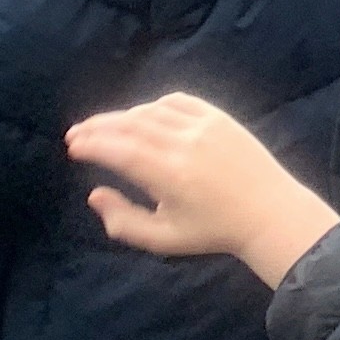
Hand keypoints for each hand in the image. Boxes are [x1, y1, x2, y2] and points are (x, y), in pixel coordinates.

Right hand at [67, 95, 339, 288]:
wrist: (267, 211)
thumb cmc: (211, 230)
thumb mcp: (162, 239)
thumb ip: (122, 221)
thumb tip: (94, 195)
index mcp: (169, 174)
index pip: (120, 150)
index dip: (92, 144)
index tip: (72, 146)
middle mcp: (185, 143)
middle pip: (131, 124)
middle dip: (99, 126)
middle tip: (76, 133)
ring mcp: (205, 125)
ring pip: (153, 111)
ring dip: (123, 116)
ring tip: (102, 128)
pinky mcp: (220, 117)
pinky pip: (180, 101)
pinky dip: (155, 105)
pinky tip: (142, 115)